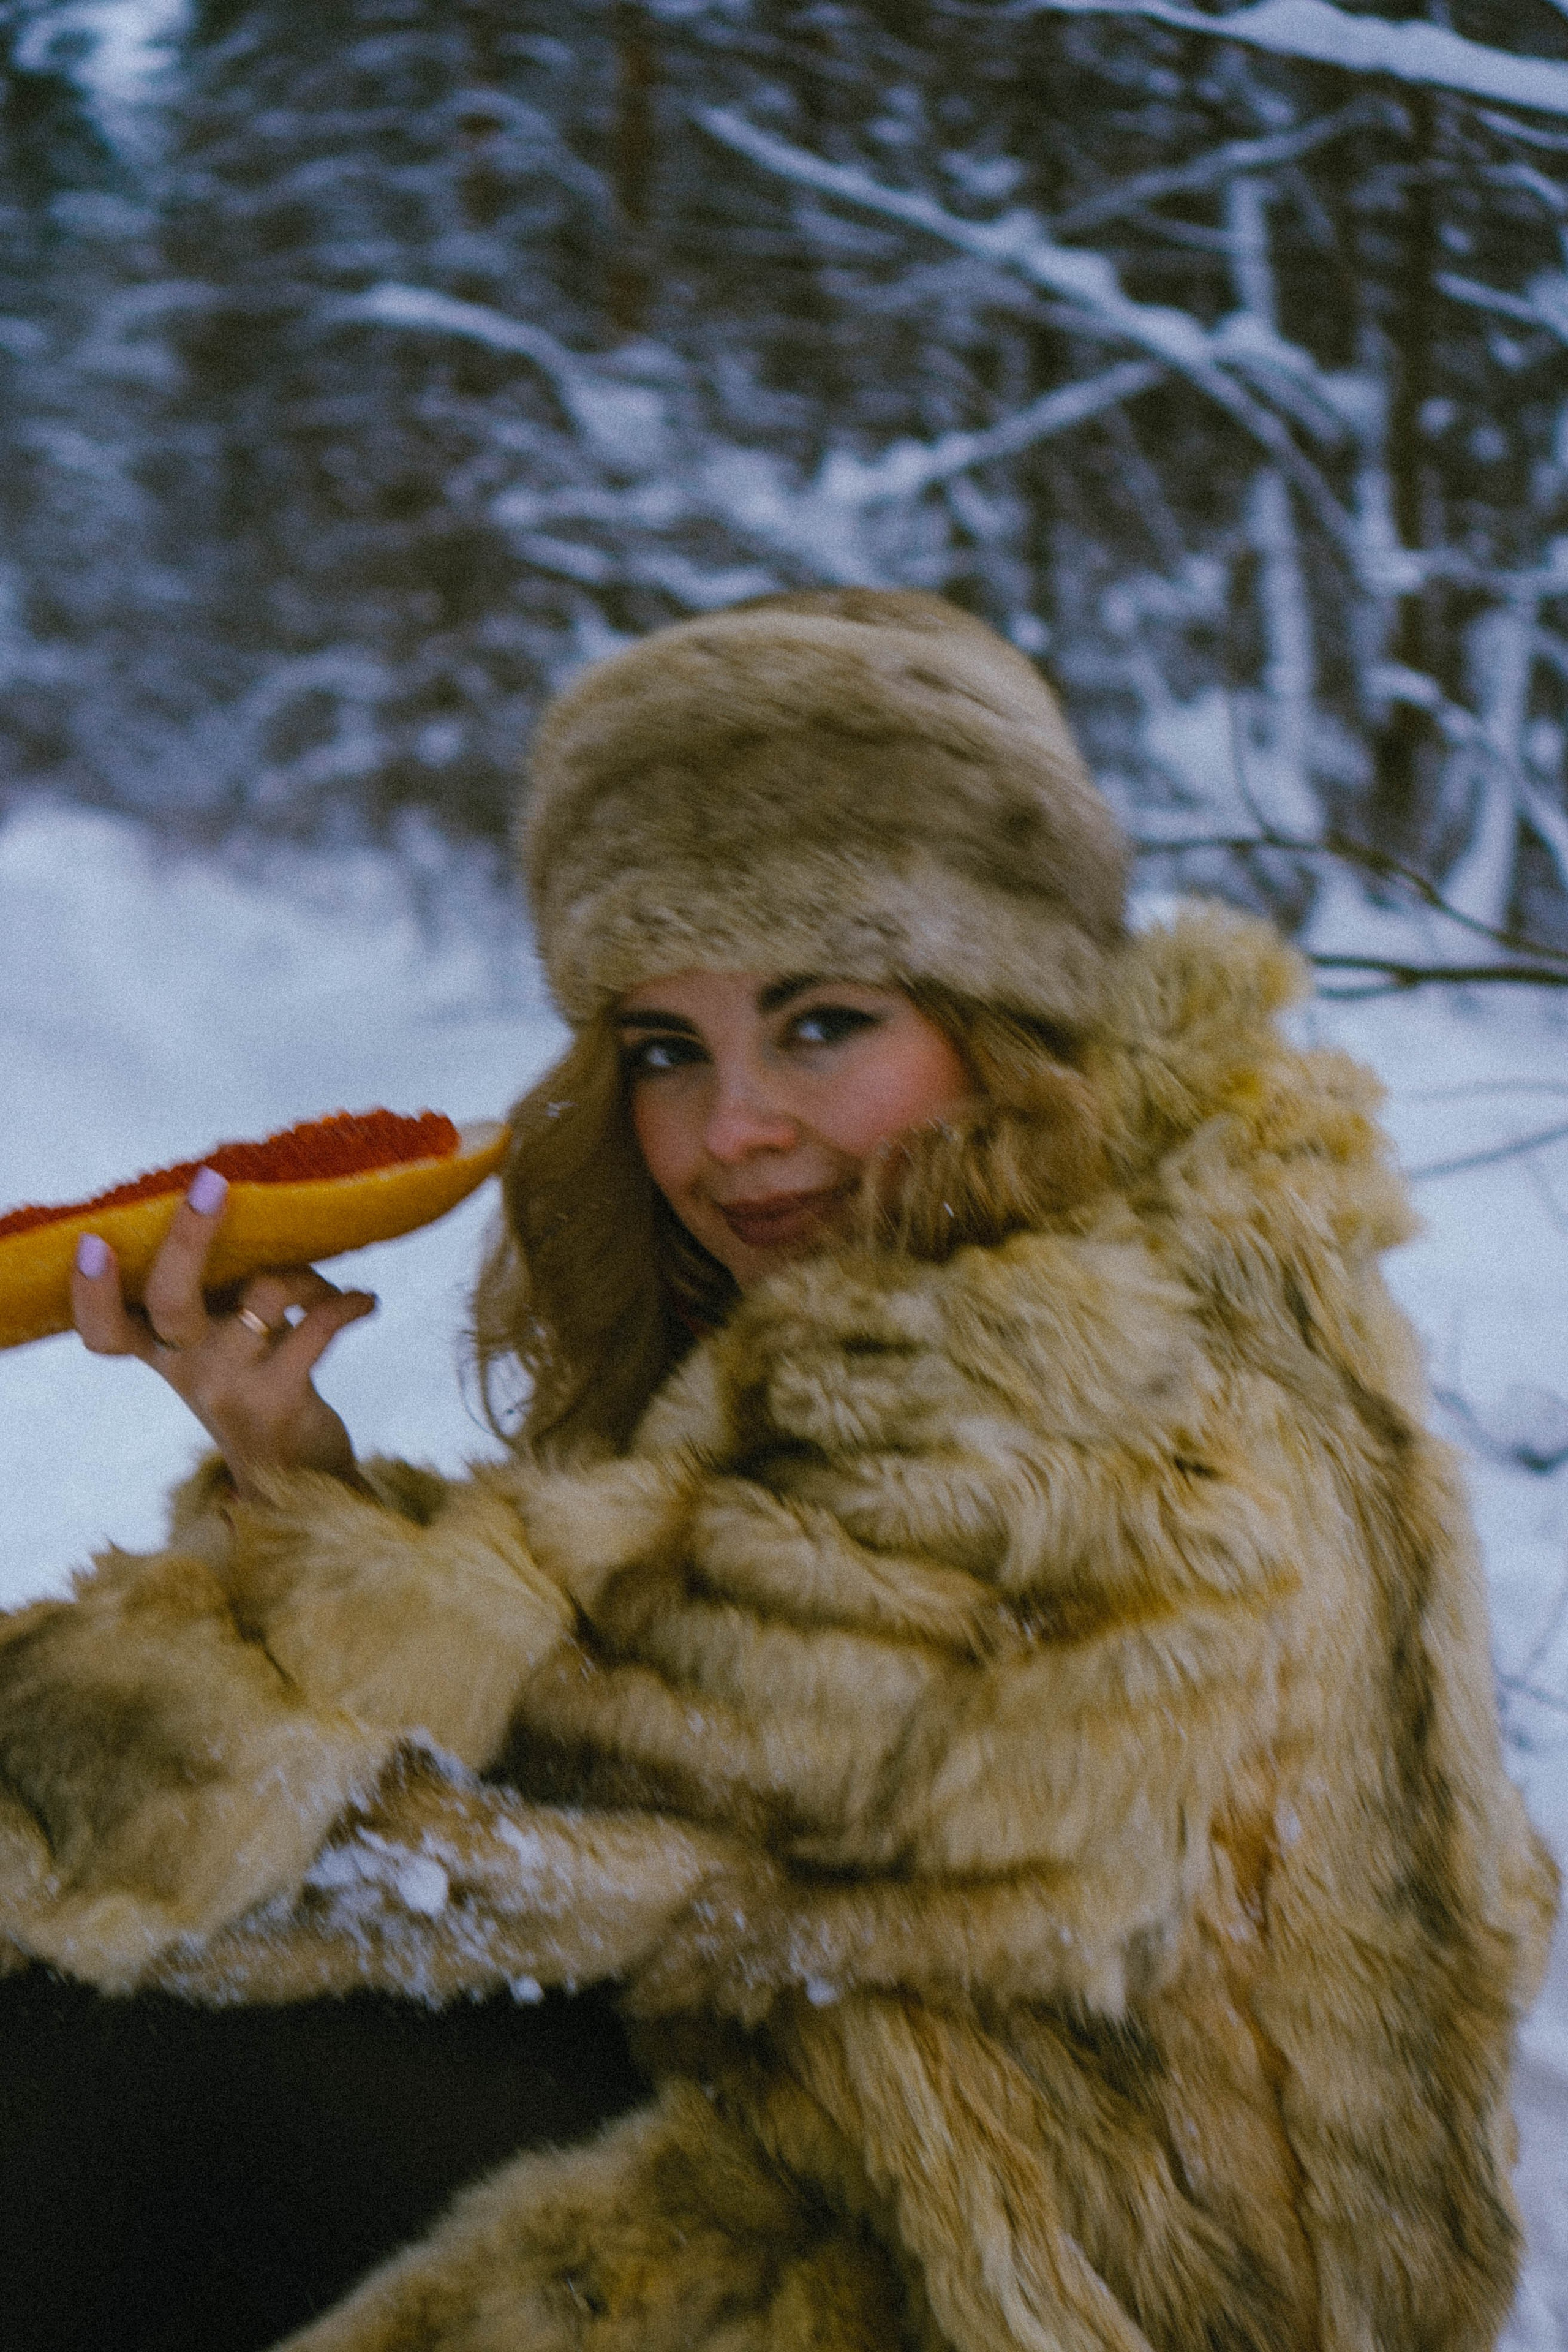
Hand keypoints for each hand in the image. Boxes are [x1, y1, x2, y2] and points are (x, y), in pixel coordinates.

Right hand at [70, 1165, 376, 1500]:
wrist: (297, 1486)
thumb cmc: (258, 1399)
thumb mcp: (223, 1357)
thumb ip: (216, 1305)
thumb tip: (245, 1221)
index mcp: (166, 1357)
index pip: (105, 1331)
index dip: (91, 1293)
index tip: (92, 1244)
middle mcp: (189, 1371)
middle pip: (170, 1299)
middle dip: (189, 1236)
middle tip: (210, 1185)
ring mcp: (231, 1386)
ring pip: (266, 1293)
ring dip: (310, 1276)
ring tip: (332, 1289)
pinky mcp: (281, 1398)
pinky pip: (318, 1326)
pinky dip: (349, 1304)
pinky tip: (367, 1302)